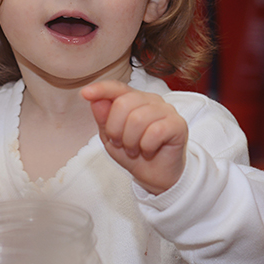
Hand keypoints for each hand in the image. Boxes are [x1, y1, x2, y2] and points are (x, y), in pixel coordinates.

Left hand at [81, 79, 186, 194]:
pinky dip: (147, 146)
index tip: (85, 93)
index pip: (117, 87)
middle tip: (121, 144)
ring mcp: (166, 110)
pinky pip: (155, 131)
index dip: (101, 89)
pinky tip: (149, 151)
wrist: (155, 175)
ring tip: (135, 149)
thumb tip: (95, 100)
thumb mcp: (111, 138)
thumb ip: (103, 119)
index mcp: (134, 99)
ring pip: (138, 118)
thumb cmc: (134, 152)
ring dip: (131, 141)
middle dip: (116, 130)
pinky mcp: (178, 124)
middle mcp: (151, 100)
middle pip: (123, 104)